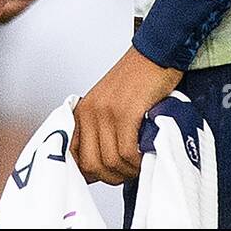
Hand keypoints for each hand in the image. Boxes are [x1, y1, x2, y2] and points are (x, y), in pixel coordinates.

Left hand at [70, 47, 182, 183]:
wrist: (155, 54)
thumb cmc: (138, 81)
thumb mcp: (110, 105)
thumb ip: (102, 131)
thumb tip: (102, 166)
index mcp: (83, 112)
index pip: (74, 155)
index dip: (89, 173)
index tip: (106, 175)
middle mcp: (90, 112)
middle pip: (92, 164)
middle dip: (112, 176)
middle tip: (128, 171)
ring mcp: (106, 112)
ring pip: (111, 161)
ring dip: (128, 170)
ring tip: (139, 162)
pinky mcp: (125, 112)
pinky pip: (127, 151)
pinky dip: (137, 161)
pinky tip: (145, 154)